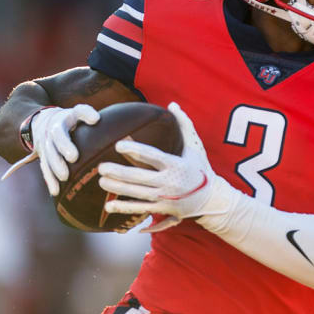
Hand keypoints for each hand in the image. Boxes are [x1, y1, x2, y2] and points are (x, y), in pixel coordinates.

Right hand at [30, 105, 99, 195]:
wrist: (44, 122)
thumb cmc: (70, 118)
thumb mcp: (76, 112)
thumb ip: (85, 113)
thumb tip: (96, 119)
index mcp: (58, 123)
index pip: (61, 130)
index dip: (67, 138)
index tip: (80, 143)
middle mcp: (49, 135)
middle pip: (53, 145)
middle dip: (61, 152)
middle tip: (73, 158)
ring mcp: (45, 147)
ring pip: (47, 159)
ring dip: (55, 168)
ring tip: (65, 177)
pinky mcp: (43, 158)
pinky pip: (45, 169)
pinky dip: (49, 180)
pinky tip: (55, 191)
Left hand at [98, 102, 228, 231]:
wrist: (211, 198)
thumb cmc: (201, 168)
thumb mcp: (195, 146)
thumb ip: (184, 125)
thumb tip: (172, 105)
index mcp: (177, 165)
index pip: (153, 156)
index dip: (135, 150)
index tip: (118, 145)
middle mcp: (170, 182)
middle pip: (140, 177)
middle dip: (119, 173)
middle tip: (101, 167)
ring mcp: (166, 197)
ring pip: (137, 193)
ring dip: (118, 188)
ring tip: (101, 181)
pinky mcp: (163, 208)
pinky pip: (141, 209)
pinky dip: (124, 208)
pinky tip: (109, 205)